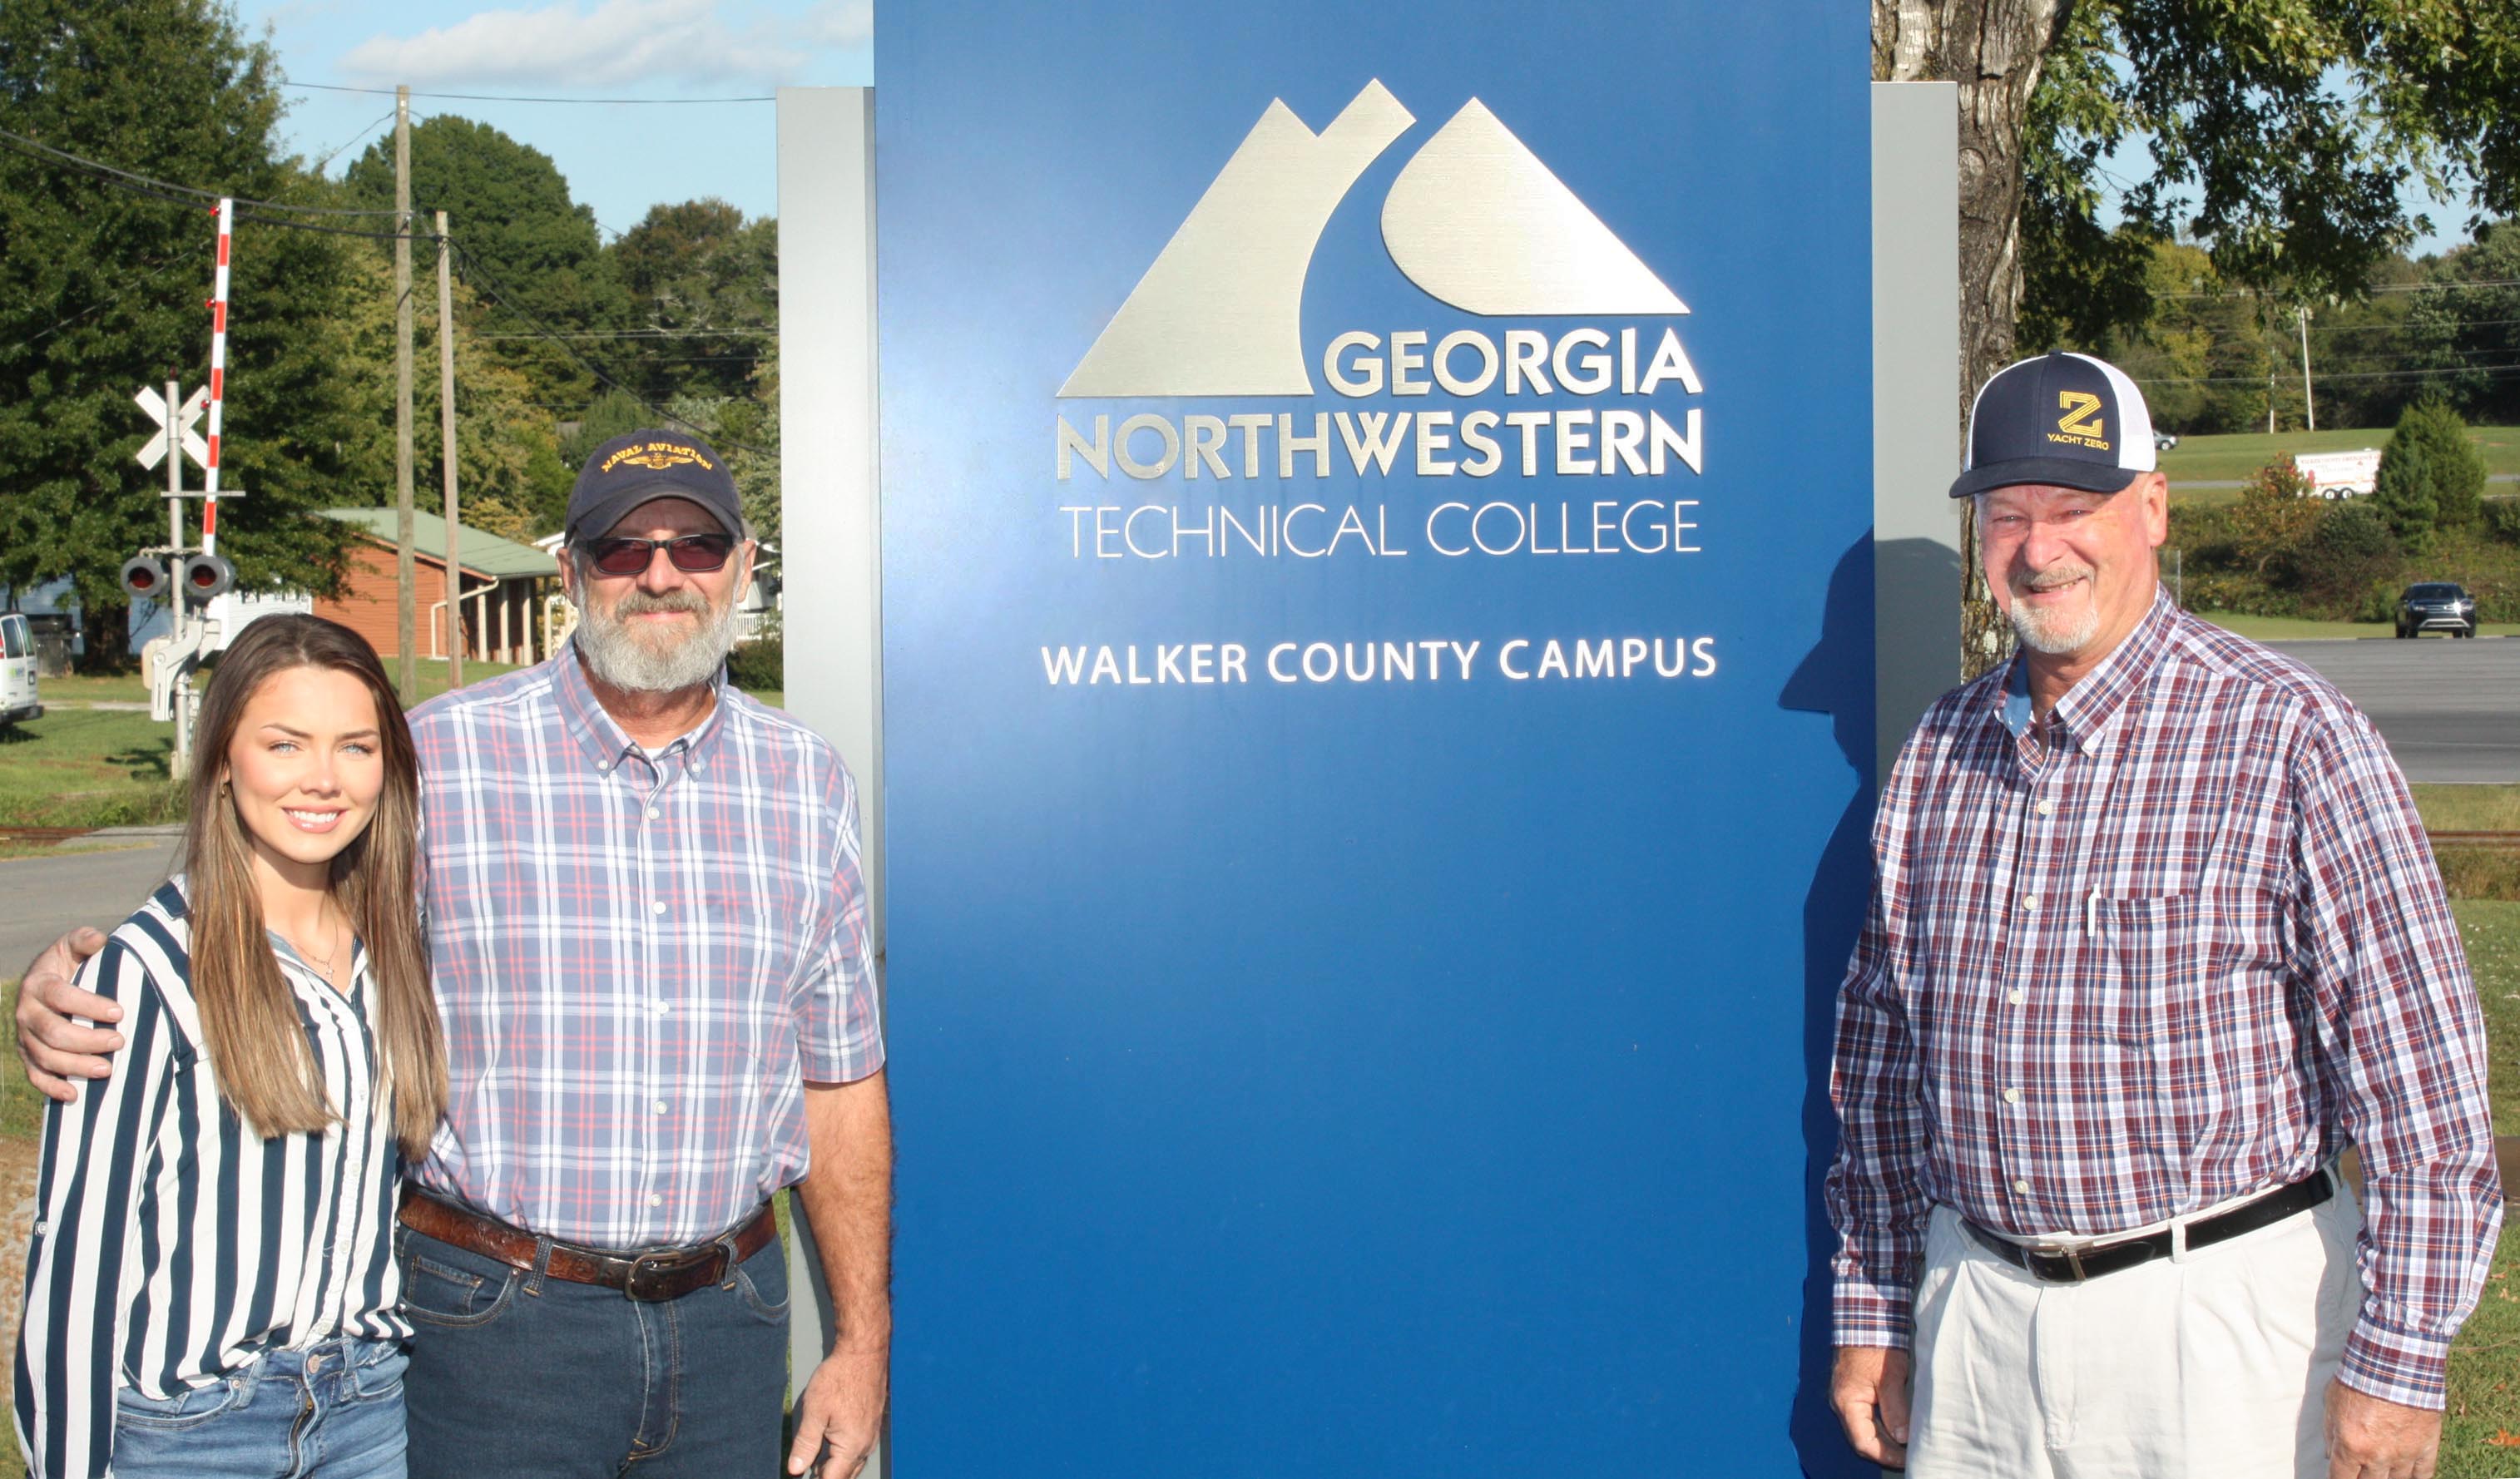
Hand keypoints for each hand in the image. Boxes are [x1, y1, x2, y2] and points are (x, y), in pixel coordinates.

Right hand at [16, 928, 116, 1101]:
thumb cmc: (67, 964)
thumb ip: (84, 940)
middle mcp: (27, 1012)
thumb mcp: (72, 946)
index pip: (61, 997)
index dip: (89, 1005)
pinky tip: (74, 1095)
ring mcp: (25, 1036)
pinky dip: (52, 1087)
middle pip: (53, 1033)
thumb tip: (100, 939)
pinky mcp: (27, 1055)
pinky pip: (35, 1075)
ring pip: (46, 1057)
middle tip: (119, 1041)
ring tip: (107, 1069)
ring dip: (76, 1066)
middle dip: (88, 1040)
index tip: (119, 1012)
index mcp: (39, 985)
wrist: (44, 984)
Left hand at [787, 1346, 885, 1477]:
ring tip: (814, 1463)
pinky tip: (830, 1446)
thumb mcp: (815, 1411)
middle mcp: (865, 1445)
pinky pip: (858, 1451)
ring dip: (835, 1468)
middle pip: (844, 1476)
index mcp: (852, 1446)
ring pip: (853, 1464)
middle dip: (826, 1477)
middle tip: (806, 1470)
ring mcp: (871, 1435)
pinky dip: (843, 1456)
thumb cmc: (839, 1378)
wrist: (863, 1353)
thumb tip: (795, 1470)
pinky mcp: (872, 1425)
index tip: (800, 1477)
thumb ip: (806, 1444)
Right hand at [1830, 1345, 1910, 1468]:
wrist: (1864, 1319)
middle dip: (1887, 1451)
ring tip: (1908, 1445)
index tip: (1907, 1459)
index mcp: (1847, 1402)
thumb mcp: (1890, 1377)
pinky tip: (1899, 1429)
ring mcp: (1847, 1398)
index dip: (1886, 1456)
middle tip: (1911, 1455)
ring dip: (1885, 1440)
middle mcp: (1842, 1404)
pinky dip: (1882, 1427)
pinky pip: (1866, 1418)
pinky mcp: (1854, 1392)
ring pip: (1865, 1429)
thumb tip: (1902, 1438)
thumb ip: (1895, 1409)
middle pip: (1863, 1439)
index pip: (1863, 1442)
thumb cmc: (1876, 1345)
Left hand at [2326, 1378, 2439, 1478]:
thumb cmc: (2359, 1380)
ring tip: (2381, 1469)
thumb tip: (2330, 1456)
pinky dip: (2414, 1477)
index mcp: (2351, 1446)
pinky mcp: (2427, 1447)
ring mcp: (2405, 1454)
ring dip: (2386, 1476)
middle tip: (2360, 1469)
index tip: (2338, 1478)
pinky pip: (2423, 1475)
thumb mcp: (2331, 1403)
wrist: (2396, 1364)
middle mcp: (2378, 1456)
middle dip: (2361, 1478)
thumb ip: (2329, 1433)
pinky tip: (2406, 1475)